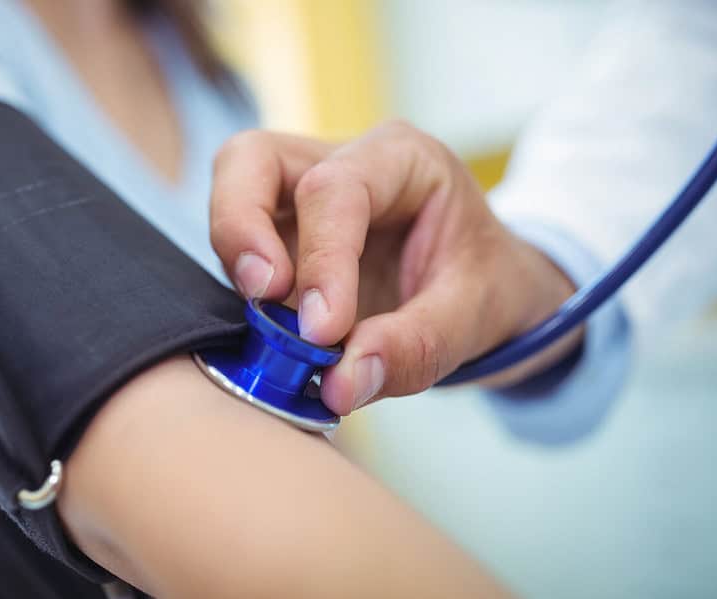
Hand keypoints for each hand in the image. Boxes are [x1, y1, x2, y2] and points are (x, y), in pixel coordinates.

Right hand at [210, 121, 580, 414]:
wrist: (483, 287)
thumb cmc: (485, 284)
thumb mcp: (475, 316)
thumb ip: (415, 348)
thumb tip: (340, 384)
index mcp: (401, 158)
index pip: (337, 189)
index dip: (321, 260)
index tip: (321, 332)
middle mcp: (340, 161)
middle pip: (252, 159)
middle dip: (241, 227)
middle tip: (262, 296)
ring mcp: (299, 195)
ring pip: (231, 193)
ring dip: (237, 259)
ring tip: (270, 324)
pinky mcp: (278, 235)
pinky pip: (239, 249)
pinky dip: (243, 291)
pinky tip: (273, 334)